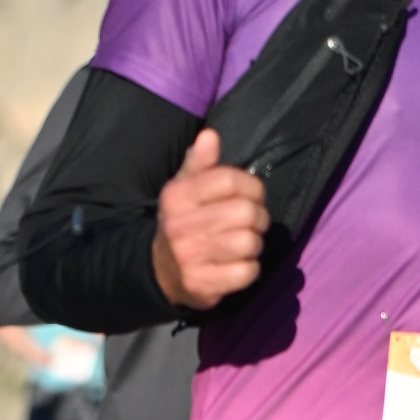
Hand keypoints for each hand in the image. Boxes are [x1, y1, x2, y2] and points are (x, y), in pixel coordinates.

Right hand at [153, 130, 269, 308]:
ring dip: (254, 244)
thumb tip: (210, 135)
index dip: (252, 186)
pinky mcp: (201, 284)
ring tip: (244, 244)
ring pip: (248, 242)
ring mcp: (189, 257)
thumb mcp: (184, 188)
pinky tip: (238, 265)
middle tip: (252, 223)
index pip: (229, 180)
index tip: (252, 196)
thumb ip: (199, 163)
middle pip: (245, 212)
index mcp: (177, 196)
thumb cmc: (184, 221)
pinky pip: (246, 272)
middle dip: (258, 217)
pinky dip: (250, 269)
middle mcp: (180, 225)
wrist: (161, 271)